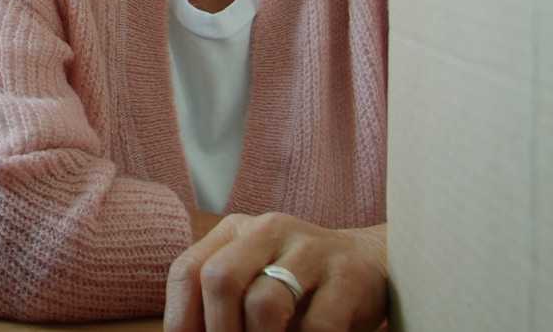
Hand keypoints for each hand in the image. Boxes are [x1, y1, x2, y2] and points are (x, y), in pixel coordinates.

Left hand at [164, 213, 387, 331]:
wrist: (371, 265)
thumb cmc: (300, 286)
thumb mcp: (256, 281)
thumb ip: (224, 306)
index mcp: (236, 232)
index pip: (188, 271)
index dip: (181, 319)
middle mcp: (269, 231)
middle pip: (220, 279)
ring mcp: (311, 250)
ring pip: (265, 303)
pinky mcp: (349, 278)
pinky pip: (317, 325)